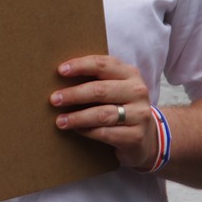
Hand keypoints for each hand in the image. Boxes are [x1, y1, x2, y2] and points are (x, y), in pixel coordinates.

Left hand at [50, 55, 157, 169]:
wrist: (147, 137)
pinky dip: (88, 131)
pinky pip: (106, 133)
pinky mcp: (136, 136)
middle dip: (74, 94)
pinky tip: (76, 130)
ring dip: (77, 117)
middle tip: (54, 99)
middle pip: (100, 90)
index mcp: (129, 73)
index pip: (102, 64)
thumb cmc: (121, 106)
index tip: (60, 71)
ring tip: (60, 120)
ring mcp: (139, 114)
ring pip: (102, 114)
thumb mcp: (114, 88)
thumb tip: (60, 76)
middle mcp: (137, 91)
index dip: (80, 66)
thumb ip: (95, 80)